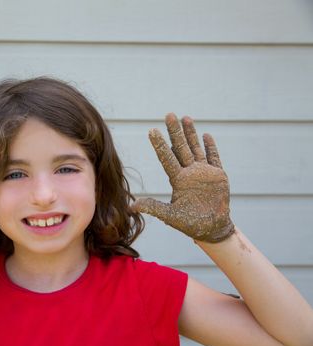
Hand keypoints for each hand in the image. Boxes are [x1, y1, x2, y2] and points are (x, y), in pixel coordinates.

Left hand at [132, 113, 233, 242]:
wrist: (211, 228)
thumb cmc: (190, 223)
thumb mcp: (169, 216)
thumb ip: (153, 208)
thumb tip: (131, 207)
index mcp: (177, 180)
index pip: (166, 158)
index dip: (159, 144)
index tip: (151, 130)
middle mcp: (189, 172)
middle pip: (180, 147)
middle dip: (175, 132)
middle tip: (169, 115)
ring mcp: (203, 172)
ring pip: (196, 148)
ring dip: (191, 134)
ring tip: (185, 118)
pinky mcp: (218, 175)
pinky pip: (214, 158)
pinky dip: (211, 147)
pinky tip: (206, 135)